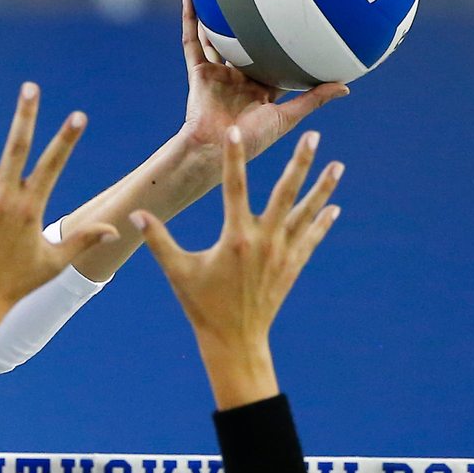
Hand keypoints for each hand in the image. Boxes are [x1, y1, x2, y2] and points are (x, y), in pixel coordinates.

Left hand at [0, 83, 119, 333]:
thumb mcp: (55, 262)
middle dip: (25, 115)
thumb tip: (115, 230)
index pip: (53, 164)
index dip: (67, 139)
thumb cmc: (18, 283)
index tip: (78, 116)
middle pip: (16, 146)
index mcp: (31, 207)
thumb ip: (83, 240)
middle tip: (30, 87)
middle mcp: (4, 197)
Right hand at [130, 126, 342, 407]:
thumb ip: (158, 240)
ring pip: (306, 213)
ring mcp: (282, 254)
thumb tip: (136, 216)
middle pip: (285, 193)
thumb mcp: (177, 271)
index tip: (237, 132)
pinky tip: (334, 207)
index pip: (234, 187)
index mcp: (235, 238)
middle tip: (313, 137)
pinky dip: (322, 222)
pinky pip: (311, 239)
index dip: (234, 157)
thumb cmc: (203, 305)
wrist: (235, 340)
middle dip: (300, 163)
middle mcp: (264, 241)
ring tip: (337, 165)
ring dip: (322, 188)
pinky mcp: (292, 267)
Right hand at [178, 0, 348, 167]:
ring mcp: (217, 74)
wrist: (215, 149)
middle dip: (250, 23)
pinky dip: (189, 20)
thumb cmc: (252, 139)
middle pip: (244, 44)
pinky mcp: (198, 72)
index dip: (284, 41)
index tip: (297, 19)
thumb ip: (313, 99)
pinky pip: (191, 42)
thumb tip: (346, 86)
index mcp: (261, 88)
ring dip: (214, 14)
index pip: (275, 60)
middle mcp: (239, 78)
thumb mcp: (287, 116)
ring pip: (215, 38)